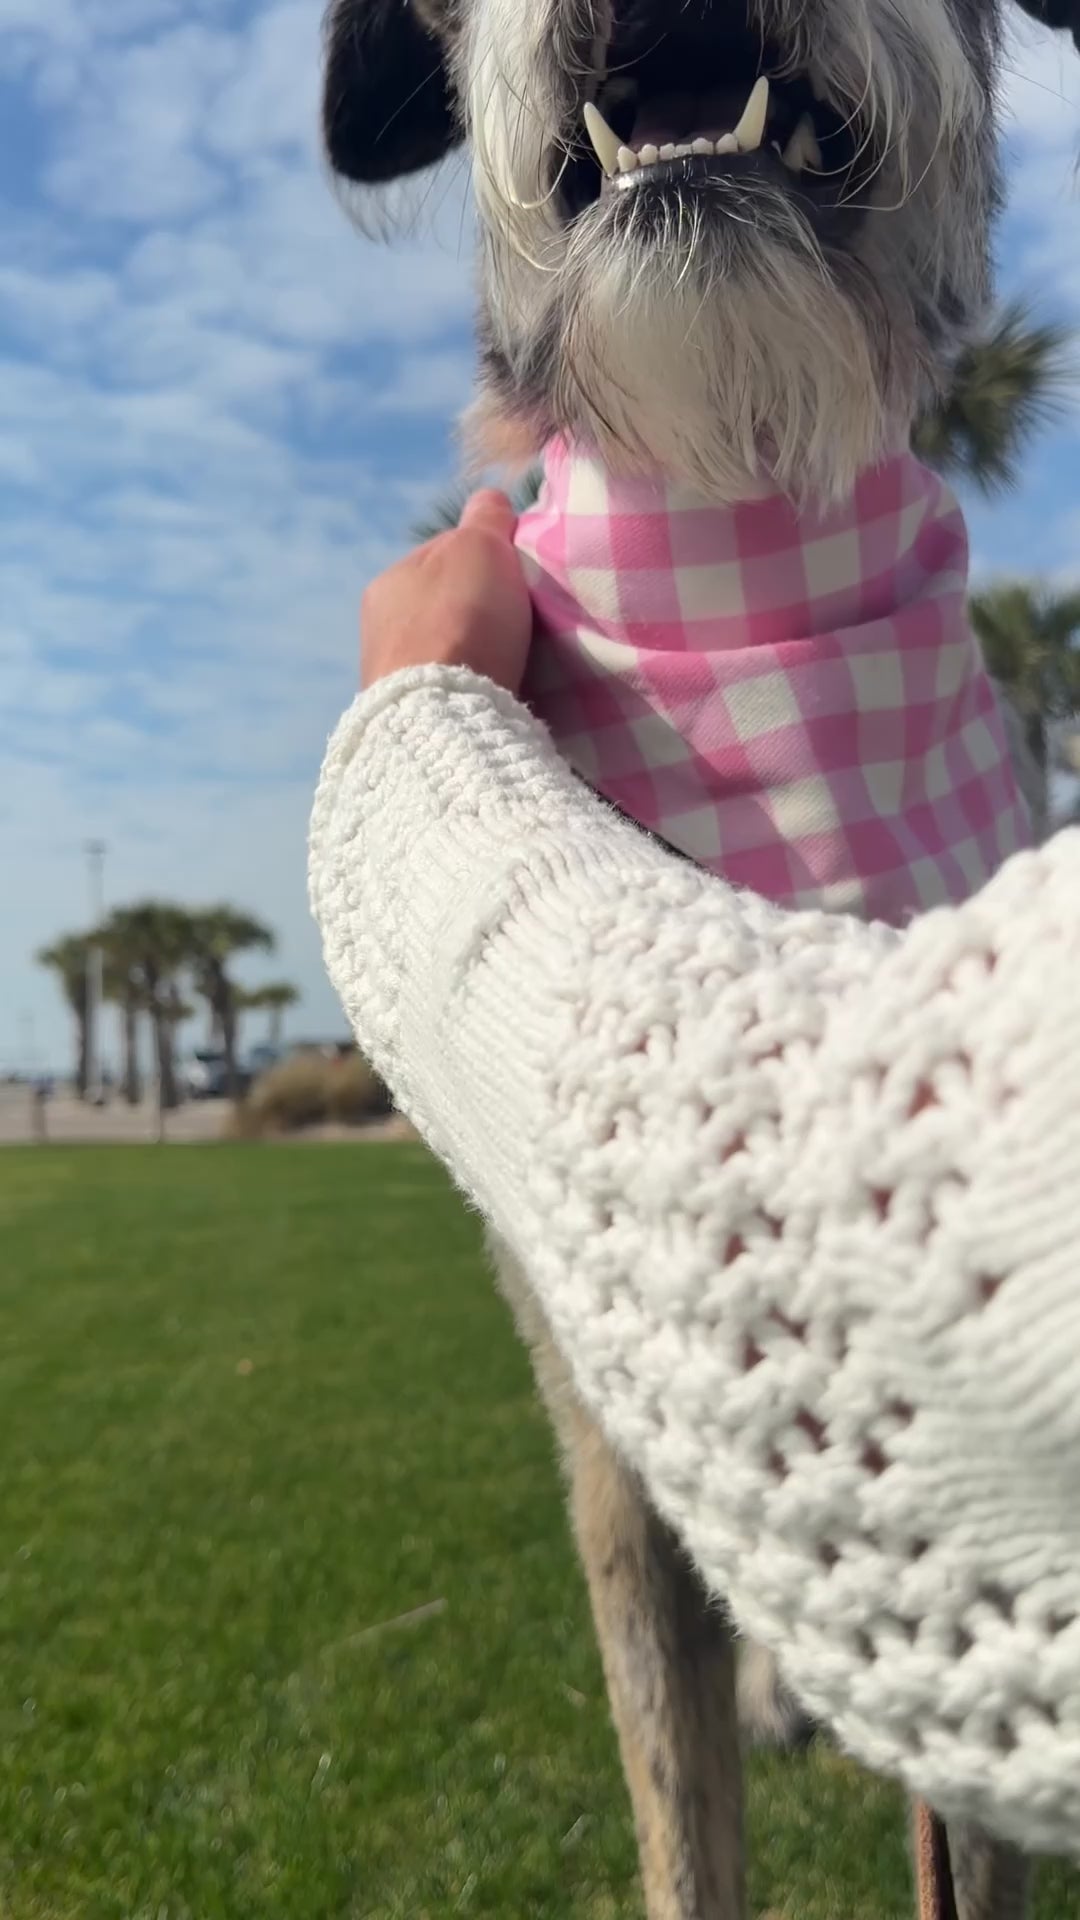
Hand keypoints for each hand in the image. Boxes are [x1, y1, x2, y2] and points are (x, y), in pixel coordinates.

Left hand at [360, 490, 531, 695]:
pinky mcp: (403, 722)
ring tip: (510, 665)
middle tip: (517, 625)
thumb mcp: (480, 546)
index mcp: (389, 580)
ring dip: (471, 654)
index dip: (486, 560)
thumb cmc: (459, 620)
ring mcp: (387, 679)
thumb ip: (486, 518)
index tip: (517, 579)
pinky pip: (443, 692)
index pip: (444, 555)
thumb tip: (489, 501)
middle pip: (442, 606)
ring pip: (442, 651)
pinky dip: (465, 689)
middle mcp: (377, 627)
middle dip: (476, 613)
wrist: (439, 715)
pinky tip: (490, 696)